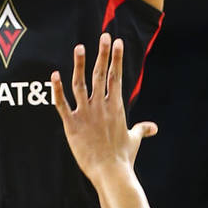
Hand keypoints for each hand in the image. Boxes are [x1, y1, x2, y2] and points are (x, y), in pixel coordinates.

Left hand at [52, 33, 157, 182]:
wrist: (110, 173)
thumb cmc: (123, 158)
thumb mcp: (134, 140)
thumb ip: (141, 129)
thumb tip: (153, 128)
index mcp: (116, 107)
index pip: (116, 76)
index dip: (116, 58)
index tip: (117, 41)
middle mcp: (101, 106)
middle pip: (101, 74)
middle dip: (103, 53)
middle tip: (104, 35)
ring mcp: (85, 114)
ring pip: (80, 84)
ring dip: (80, 65)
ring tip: (80, 47)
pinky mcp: (71, 124)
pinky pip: (61, 104)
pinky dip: (57, 90)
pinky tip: (54, 75)